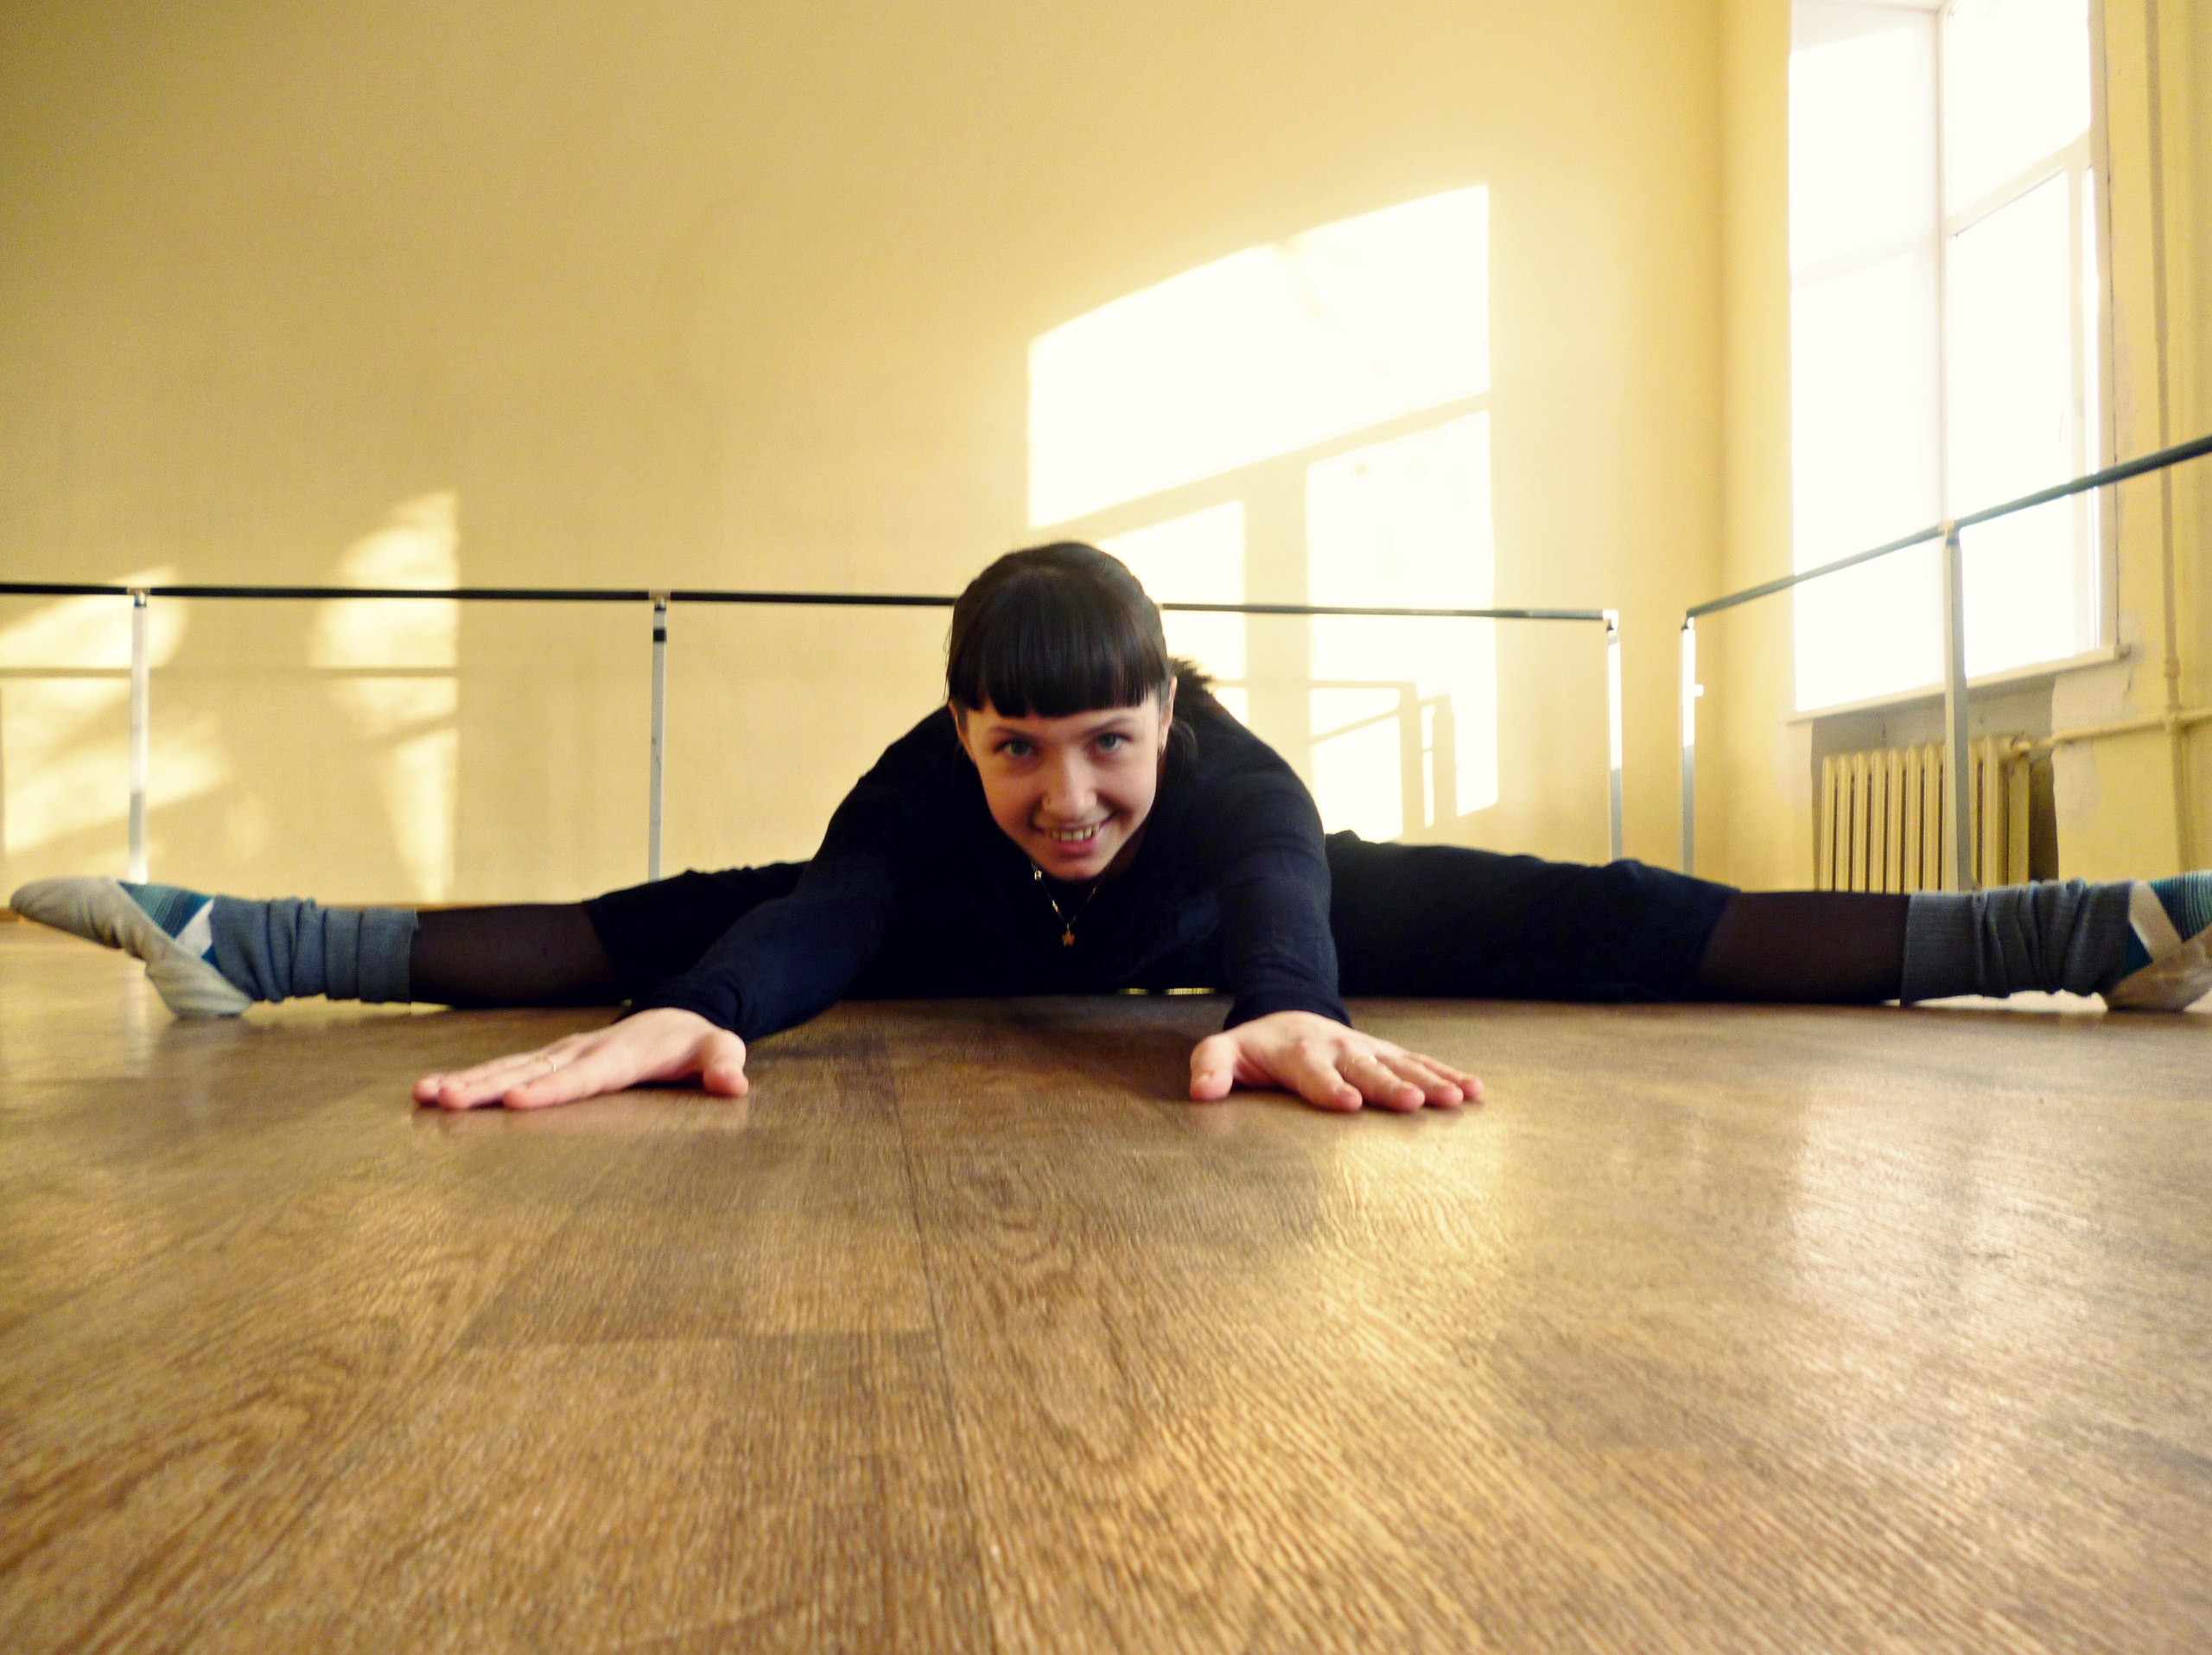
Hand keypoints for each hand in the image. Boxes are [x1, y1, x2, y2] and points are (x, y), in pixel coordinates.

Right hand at [412, 1007, 747, 1111]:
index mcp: (619, 1055)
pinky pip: (505, 1068)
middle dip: (486, 1086)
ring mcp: (561, 1052)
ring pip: (507, 1066)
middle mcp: (582, 1050)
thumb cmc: (698, 1041)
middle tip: (444, 1099)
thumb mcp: (721, 1049)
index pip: (581, 1075)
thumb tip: (733, 1083)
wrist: (680, 1014)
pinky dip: (470, 1078)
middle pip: (529, 1070)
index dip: (549, 1088)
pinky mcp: (548, 1059)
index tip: (514, 1101)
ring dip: (467, 1081)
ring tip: (425, 1095)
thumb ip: (725, 1064)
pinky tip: (433, 1093)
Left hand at [1188, 1010, 1481, 1113]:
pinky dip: (1448, 1074)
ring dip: (1430, 1081)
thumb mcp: (1223, 1052)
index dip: (1330, 1088)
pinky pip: (1421, 1062)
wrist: (1288, 1013)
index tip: (1349, 1104)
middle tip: (1414, 1104)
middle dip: (1390, 1087)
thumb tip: (1201, 1093)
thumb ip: (1211, 1068)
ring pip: (1402, 1065)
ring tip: (1458, 1099)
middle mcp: (1339, 1050)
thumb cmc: (1255, 1048)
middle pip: (1366, 1070)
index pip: (1314, 1074)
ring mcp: (1367, 1050)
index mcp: (1299, 1055)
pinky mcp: (1387, 1052)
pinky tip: (1474, 1090)